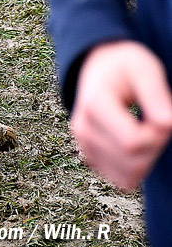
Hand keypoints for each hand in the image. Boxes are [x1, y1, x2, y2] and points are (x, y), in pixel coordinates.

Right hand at [71, 40, 171, 190]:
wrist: (99, 67)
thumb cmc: (125, 66)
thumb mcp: (144, 67)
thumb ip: (156, 93)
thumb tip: (168, 124)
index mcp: (94, 105)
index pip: (132, 143)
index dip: (158, 134)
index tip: (162, 112)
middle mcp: (83, 129)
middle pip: (133, 161)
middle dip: (155, 145)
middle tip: (155, 117)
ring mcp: (84, 146)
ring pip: (130, 176)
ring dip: (148, 158)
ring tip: (144, 128)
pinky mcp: (90, 158)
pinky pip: (123, 180)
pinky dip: (137, 166)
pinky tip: (136, 141)